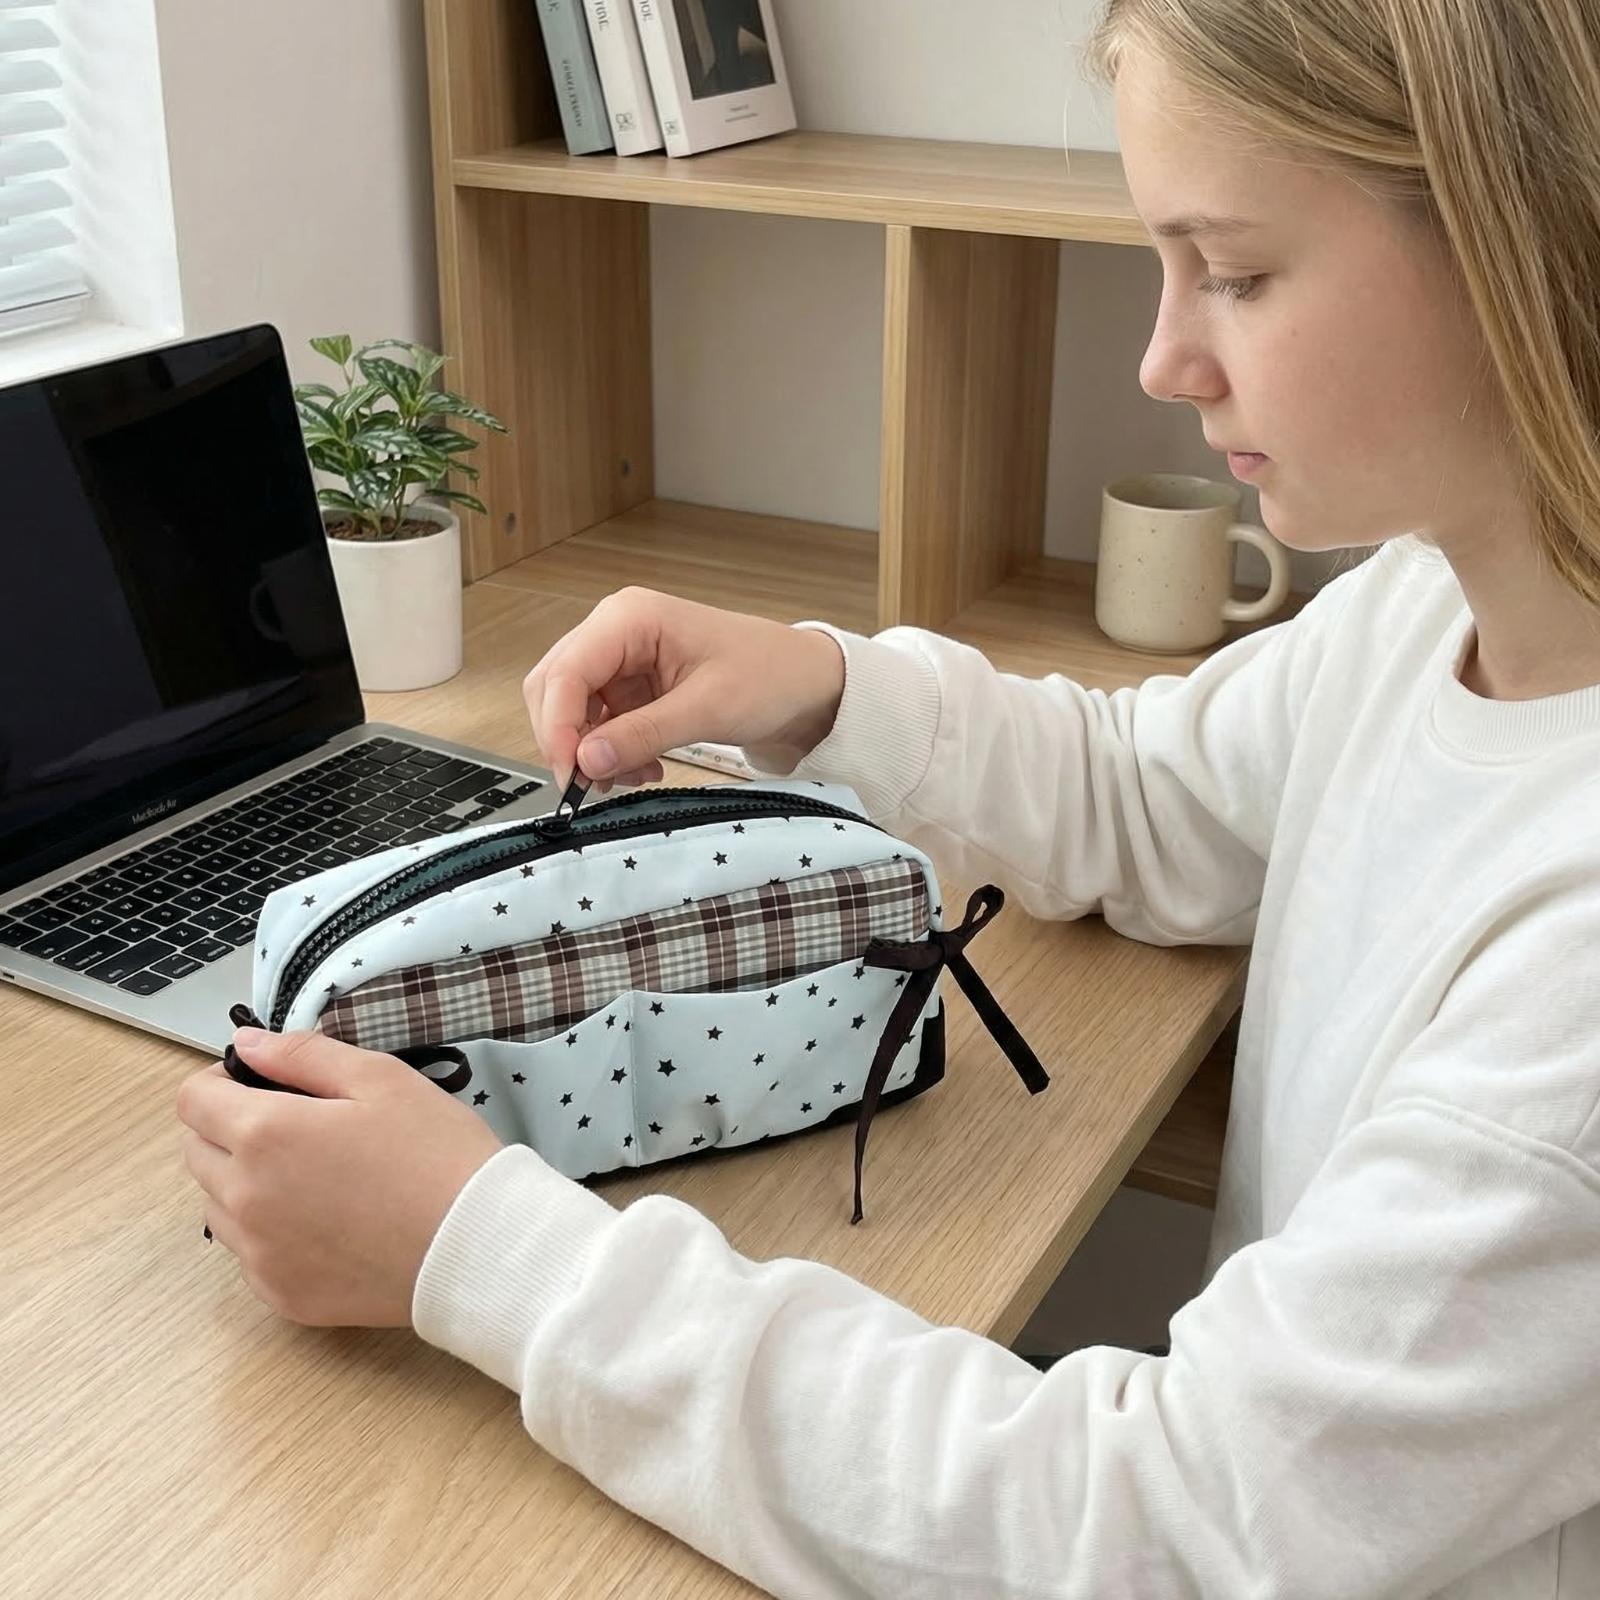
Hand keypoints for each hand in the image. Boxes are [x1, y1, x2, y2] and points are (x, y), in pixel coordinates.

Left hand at [176, 1028, 504, 1327]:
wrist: (477, 1246)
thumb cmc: (436, 1153)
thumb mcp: (381, 1078)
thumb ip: (302, 1054)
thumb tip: (246, 1045)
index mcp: (263, 1134)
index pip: (192, 1100)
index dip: (220, 1082)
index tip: (261, 1083)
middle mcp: (243, 1198)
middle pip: (196, 1152)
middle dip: (231, 1130)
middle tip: (298, 1128)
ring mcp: (257, 1254)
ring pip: (219, 1205)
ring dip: (246, 1183)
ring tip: (317, 1178)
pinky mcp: (279, 1294)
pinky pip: (250, 1253)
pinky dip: (272, 1233)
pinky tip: (328, 1223)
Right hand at [523, 586, 845, 794]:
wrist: (807, 684)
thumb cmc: (770, 676)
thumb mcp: (709, 709)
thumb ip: (643, 734)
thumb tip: (587, 760)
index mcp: (630, 617)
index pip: (566, 673)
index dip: (559, 727)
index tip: (572, 775)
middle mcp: (616, 630)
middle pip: (555, 689)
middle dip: (569, 741)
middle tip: (591, 786)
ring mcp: (622, 658)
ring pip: (573, 710)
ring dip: (592, 751)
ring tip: (634, 778)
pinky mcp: (632, 685)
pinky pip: (600, 722)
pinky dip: (612, 752)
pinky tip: (644, 769)